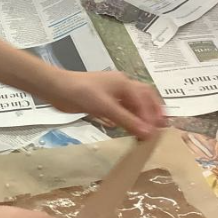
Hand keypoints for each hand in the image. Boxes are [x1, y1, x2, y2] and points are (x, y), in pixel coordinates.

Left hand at [44, 71, 165, 138]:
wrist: (56, 88)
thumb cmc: (82, 93)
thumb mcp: (106, 107)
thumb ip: (128, 121)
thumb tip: (149, 134)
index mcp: (125, 83)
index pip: (145, 101)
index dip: (152, 117)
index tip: (156, 133)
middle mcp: (121, 86)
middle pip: (144, 97)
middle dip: (153, 111)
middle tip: (161, 127)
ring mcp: (111, 93)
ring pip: (132, 104)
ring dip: (140, 116)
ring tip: (147, 132)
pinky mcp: (102, 101)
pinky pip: (120, 109)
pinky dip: (127, 118)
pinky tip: (129, 128)